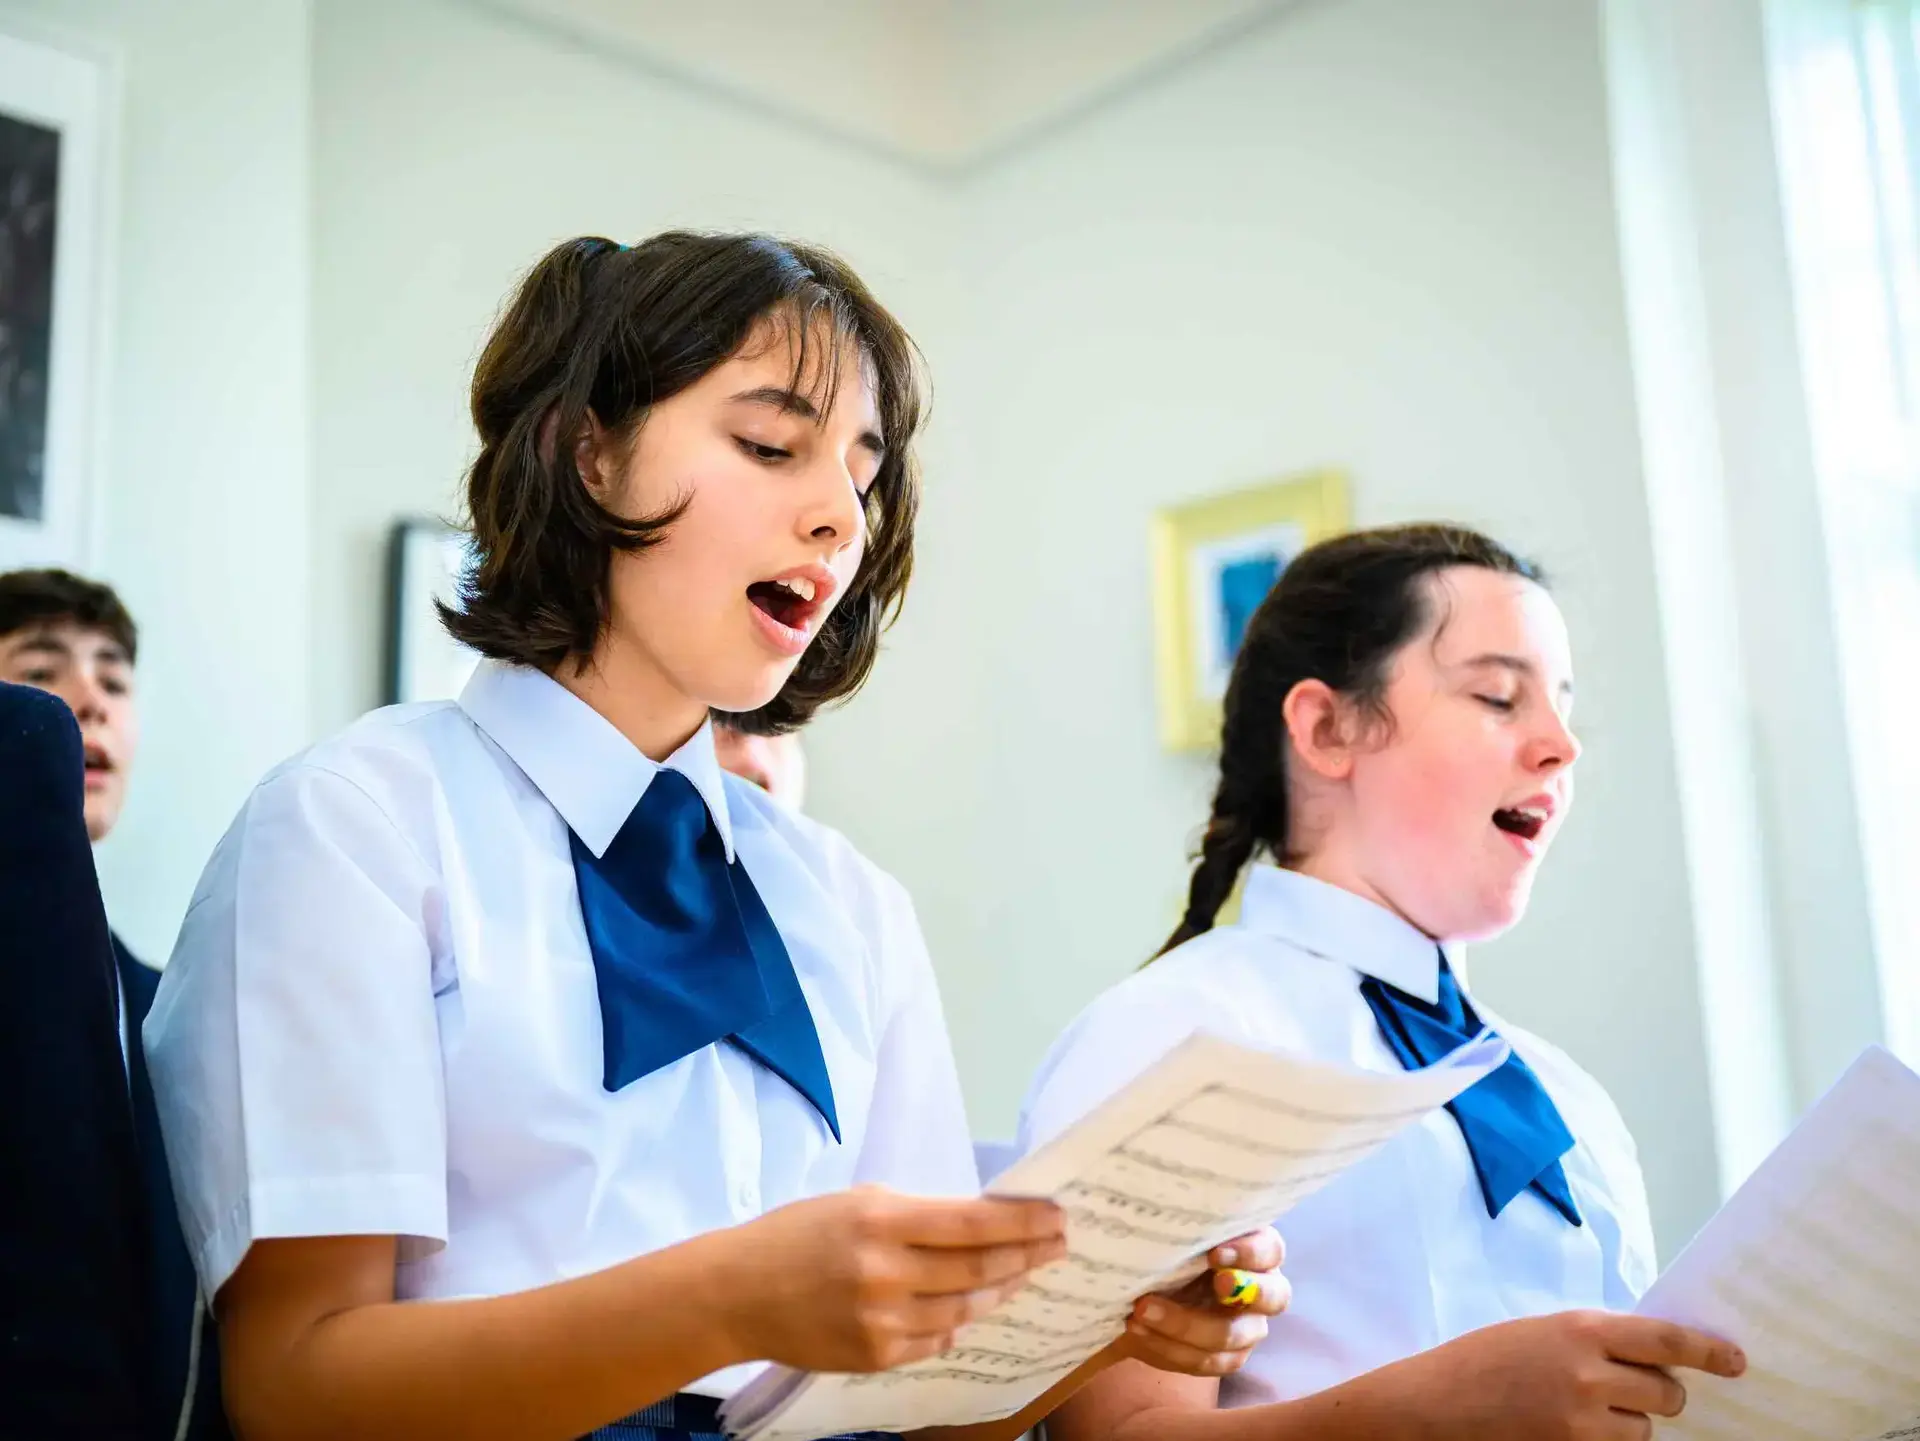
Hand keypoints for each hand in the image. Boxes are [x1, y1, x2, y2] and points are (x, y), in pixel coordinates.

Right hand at [720, 1186, 1066, 1372]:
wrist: (738, 1293)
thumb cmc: (797, 1234)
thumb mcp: (856, 1202)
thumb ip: (914, 1214)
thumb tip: (978, 1223)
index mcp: (881, 1221)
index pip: (972, 1224)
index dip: (1022, 1223)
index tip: (1056, 1217)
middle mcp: (885, 1272)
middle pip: (979, 1268)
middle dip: (1026, 1256)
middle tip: (1057, 1245)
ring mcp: (882, 1321)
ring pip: (964, 1308)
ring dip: (999, 1290)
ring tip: (1020, 1275)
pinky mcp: (876, 1356)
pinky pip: (936, 1337)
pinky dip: (957, 1319)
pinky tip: (970, 1306)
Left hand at [1115, 1228, 1289, 1377]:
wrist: (1140, 1285)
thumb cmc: (1166, 1244)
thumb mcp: (1175, 1227)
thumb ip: (1183, 1219)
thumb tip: (1159, 1193)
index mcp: (1256, 1249)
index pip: (1270, 1249)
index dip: (1249, 1253)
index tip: (1214, 1252)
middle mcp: (1262, 1289)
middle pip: (1272, 1298)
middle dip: (1240, 1292)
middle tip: (1212, 1284)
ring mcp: (1247, 1328)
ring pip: (1231, 1337)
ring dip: (1184, 1326)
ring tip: (1141, 1310)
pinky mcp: (1224, 1358)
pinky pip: (1204, 1362)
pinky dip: (1168, 1348)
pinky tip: (1137, 1330)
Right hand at [1392, 1309, 1746, 1440]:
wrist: (1433, 1405)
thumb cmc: (1482, 1362)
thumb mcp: (1540, 1333)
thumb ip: (1592, 1342)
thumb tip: (1648, 1356)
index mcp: (1581, 1330)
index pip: (1666, 1340)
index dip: (1708, 1351)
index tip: (1735, 1360)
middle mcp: (1590, 1375)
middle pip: (1667, 1393)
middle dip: (1661, 1395)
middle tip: (1636, 1392)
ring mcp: (1583, 1423)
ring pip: (1645, 1430)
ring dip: (1630, 1424)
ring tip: (1587, 1414)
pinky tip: (1576, 1433)